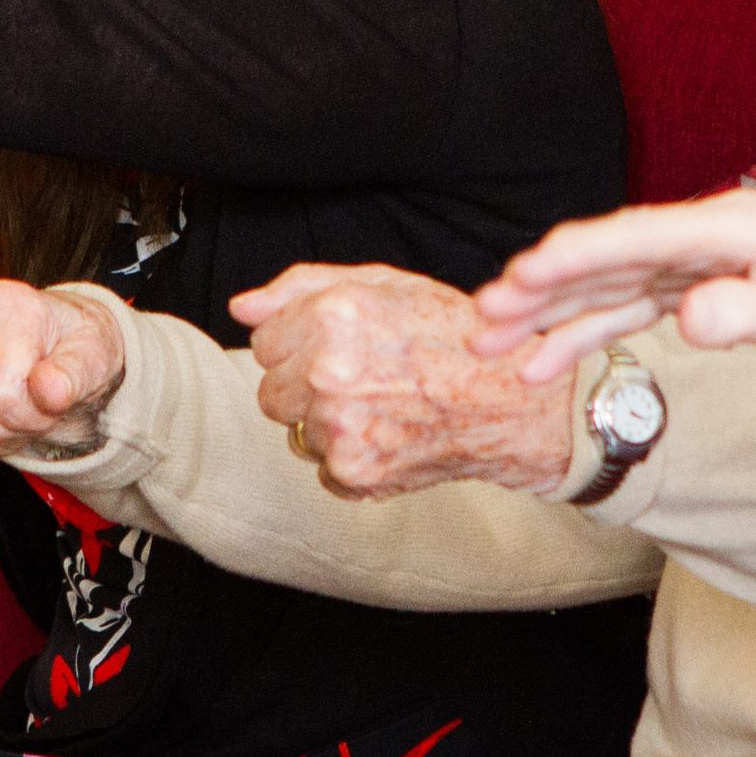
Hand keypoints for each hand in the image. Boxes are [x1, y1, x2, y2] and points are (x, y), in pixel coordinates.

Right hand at [0, 280, 128, 465]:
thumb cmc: (75, 342)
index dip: (33, 412)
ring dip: (4, 431)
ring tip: (21, 398)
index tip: (52, 397)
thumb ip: (74, 373)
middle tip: (40, 398)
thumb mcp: (94, 353)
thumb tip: (49, 390)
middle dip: (21, 423)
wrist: (55, 337)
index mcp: (1, 303)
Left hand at [230, 263, 574, 498]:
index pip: (265, 341)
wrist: (511, 402)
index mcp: (334, 317)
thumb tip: (244, 306)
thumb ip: (302, 287)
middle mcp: (329, 373)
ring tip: (381, 404)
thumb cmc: (454, 337)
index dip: (300, 342)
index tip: (337, 346)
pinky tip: (388, 433)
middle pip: (271, 391)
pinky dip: (350, 458)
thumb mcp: (385, 284)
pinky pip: (322, 468)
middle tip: (361, 377)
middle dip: (304, 385)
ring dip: (326, 423)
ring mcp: (340, 427)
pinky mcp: (353, 472)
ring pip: (295, 431)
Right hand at [472, 190, 755, 408]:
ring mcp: (693, 263)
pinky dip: (581, 334)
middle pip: (606, 259)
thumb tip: (689, 318)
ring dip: (547, 314)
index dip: (576, 257)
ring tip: (491, 342)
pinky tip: (541, 360)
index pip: (637, 238)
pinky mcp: (692, 289)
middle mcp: (702, 236)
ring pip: (604, 287)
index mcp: (730, 227)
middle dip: (540, 289)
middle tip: (483, 318)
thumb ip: (751, 314)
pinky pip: (624, 310)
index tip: (521, 276)